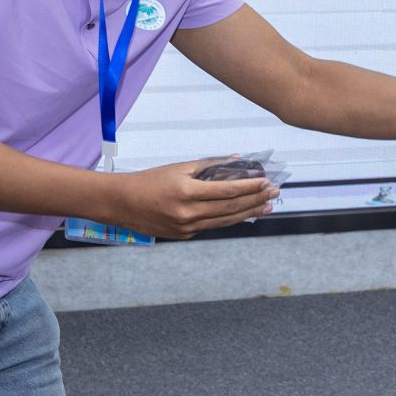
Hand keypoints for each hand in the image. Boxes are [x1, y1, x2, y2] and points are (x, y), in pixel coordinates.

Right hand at [111, 157, 278, 238]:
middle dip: (255, 200)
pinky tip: (242, 213)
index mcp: (186, 193)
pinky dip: (229, 218)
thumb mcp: (179, 168)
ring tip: (266, 207)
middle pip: (231, 208)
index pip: (227, 190)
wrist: (121, 203)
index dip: (250, 187)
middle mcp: (188, 213)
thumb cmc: (149, 181)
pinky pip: (212, 225)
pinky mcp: (184, 235)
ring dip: (248, 213)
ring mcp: (186, 228)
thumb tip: (236, 160)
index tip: (266, 182)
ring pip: (225, 220)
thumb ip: (209, 165)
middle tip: (274, 193)